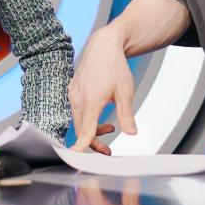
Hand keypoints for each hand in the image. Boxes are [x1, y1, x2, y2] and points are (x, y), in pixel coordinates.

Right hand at [68, 27, 136, 153]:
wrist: (103, 45)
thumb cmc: (114, 66)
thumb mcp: (125, 92)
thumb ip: (126, 115)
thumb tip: (131, 133)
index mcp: (91, 101)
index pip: (84, 131)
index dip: (81, 147)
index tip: (76, 159)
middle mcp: (78, 99)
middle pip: (80, 129)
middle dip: (93, 141)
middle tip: (108, 150)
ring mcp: (73, 94)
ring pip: (78, 120)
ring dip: (92, 129)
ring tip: (111, 128)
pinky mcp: (73, 91)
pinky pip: (77, 111)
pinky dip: (87, 118)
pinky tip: (101, 114)